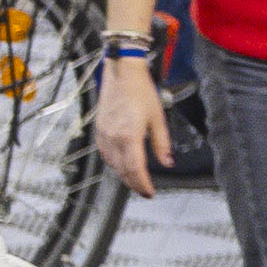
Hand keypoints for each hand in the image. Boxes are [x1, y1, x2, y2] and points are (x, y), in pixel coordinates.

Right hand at [96, 53, 167, 198]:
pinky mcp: (99, 130)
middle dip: (134, 183)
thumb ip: (161, 143)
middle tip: (145, 190)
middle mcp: (113, 138)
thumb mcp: (158, 118)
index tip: (150, 193)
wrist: (122, 73)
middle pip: (122, 170)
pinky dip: (113, 163)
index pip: (135, 169)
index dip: (143, 184)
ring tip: (135, 179)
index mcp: (129, 136)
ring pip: (112, 164)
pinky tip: (121, 164)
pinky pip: (104, 154)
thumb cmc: (140, 91)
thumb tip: (167, 162)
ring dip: (123, 174)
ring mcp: (103, 134)